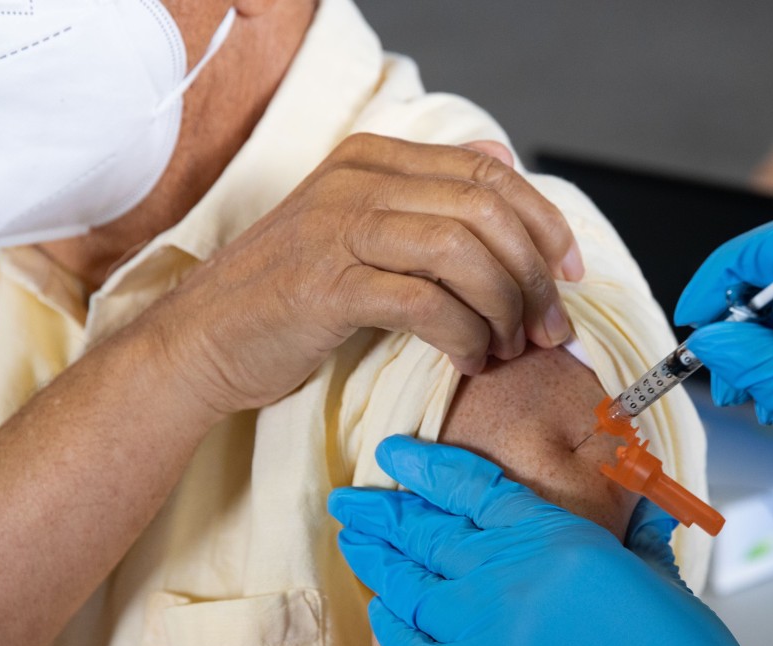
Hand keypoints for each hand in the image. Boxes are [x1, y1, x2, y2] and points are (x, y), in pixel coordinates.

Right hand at [142, 133, 581, 414]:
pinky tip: (469, 359)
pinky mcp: (326, 285)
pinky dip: (463, 335)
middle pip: (485, 210)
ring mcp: (337, 229)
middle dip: (533, 276)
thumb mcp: (360, 232)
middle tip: (547, 327)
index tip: (569, 274)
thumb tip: (505, 172)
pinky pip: (425, 302)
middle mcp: (357, 181)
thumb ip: (427, 201)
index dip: (544, 222)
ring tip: (506, 347)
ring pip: (461, 251)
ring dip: (503, 308)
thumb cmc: (291, 295)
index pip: (489, 172)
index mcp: (373, 160)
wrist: (203, 339)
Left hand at [328, 436, 755, 645]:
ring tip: (354, 539)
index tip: (393, 453)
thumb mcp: (655, 579)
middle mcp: (503, 573)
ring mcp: (479, 624)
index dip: (423, 467)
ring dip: (377, 558)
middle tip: (349, 500)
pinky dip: (390, 624)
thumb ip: (634, 540)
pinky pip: (409, 644)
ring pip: (408, 582)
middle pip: (424, 532)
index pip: (469, 487)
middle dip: (380, 513)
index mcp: (548, 537)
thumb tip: (643, 512)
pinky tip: (380, 608)